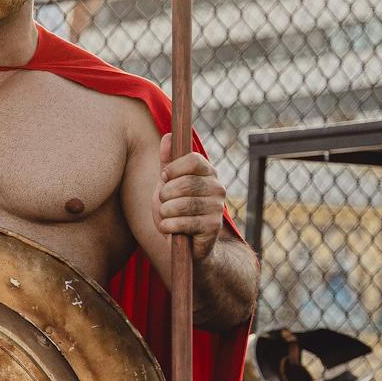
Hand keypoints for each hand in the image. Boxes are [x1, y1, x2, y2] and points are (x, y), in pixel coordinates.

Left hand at [154, 134, 224, 262]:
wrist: (187, 244)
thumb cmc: (176, 211)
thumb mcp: (168, 185)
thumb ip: (167, 163)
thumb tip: (169, 136)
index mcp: (208, 173)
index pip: (194, 160)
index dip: (174, 168)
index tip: (164, 178)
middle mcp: (217, 188)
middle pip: (185, 182)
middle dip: (166, 194)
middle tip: (164, 203)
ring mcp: (217, 208)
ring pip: (182, 204)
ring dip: (165, 212)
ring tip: (166, 216)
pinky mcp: (213, 228)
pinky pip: (183, 222)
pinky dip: (168, 226)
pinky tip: (169, 228)